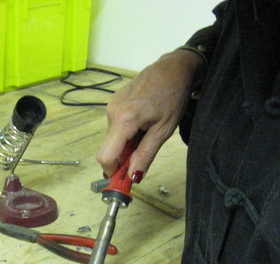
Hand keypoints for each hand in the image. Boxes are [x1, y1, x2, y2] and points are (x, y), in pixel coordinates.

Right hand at [97, 49, 205, 179]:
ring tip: (147, 134)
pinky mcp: (114, 102)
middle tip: (144, 157)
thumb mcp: (164, 131)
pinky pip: (115, 127)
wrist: (173, 68)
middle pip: (109, 148)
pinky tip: (142, 124)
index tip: (125, 178)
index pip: (106, 156)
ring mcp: (111, 106)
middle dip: (123, 159)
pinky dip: (126, 134)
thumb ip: (146, 155)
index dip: (113, 171)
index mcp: (124, 119)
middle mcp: (112, 112)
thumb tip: (133, 177)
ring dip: (126, 145)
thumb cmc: (173, 96)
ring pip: (113, 139)